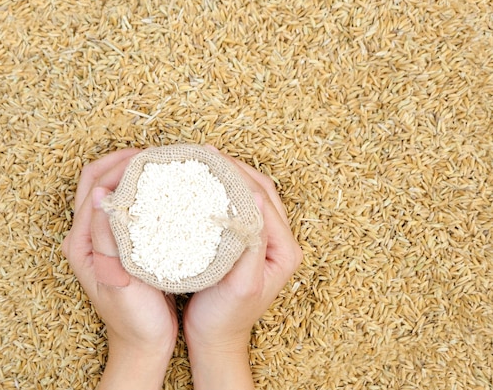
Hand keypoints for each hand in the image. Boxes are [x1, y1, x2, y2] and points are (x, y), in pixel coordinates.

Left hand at [61, 149, 178, 389]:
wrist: (143, 346)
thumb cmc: (132, 320)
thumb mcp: (117, 279)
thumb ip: (106, 237)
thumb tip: (100, 194)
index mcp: (82, 241)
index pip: (94, 185)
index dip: (119, 165)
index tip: (149, 158)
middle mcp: (88, 236)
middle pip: (98, 182)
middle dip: (123, 162)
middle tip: (155, 157)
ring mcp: (104, 240)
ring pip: (112, 192)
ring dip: (131, 176)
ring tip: (159, 169)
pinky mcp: (120, 246)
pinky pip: (126, 208)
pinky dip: (140, 194)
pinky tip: (162, 194)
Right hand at [183, 148, 302, 389]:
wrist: (217, 339)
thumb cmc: (227, 317)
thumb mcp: (241, 286)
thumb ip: (249, 246)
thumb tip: (249, 204)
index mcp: (284, 249)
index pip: (262, 199)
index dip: (238, 176)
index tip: (212, 159)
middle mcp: (280, 242)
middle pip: (262, 191)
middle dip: (237, 169)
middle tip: (208, 152)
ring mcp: (266, 242)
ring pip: (254, 197)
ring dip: (233, 177)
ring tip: (208, 162)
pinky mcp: (250, 244)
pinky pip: (242, 208)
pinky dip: (228, 192)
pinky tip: (208, 186)